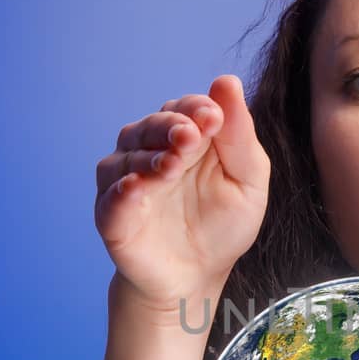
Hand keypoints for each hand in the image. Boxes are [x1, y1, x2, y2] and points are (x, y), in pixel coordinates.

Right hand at [94, 73, 270, 314]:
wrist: (196, 277)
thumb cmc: (222, 225)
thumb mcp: (247, 180)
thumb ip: (239, 135)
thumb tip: (227, 81)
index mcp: (186, 137)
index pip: (186, 108)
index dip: (197, 108)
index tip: (213, 115)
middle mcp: (149, 150)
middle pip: (152, 125)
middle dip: (171, 127)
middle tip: (189, 134)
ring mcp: (126, 180)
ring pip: (128, 156)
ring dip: (149, 157)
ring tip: (171, 164)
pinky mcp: (111, 214)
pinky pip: (111, 197)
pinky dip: (122, 191)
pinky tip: (136, 187)